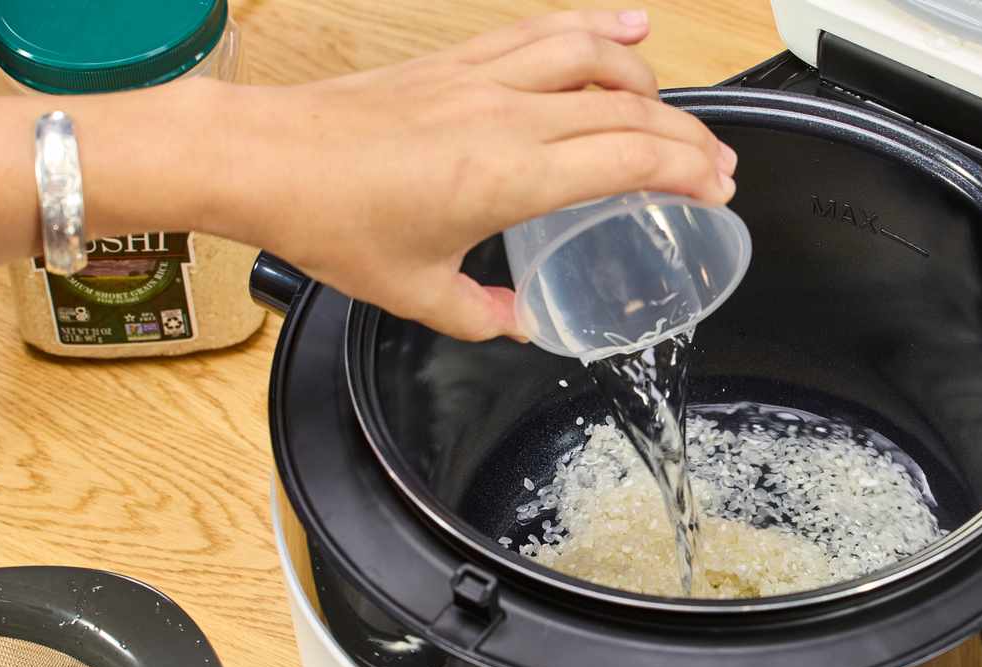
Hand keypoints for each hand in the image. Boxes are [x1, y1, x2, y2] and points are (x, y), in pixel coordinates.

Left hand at [216, 9, 737, 341]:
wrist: (263, 158)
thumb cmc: (333, 221)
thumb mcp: (418, 293)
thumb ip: (484, 313)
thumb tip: (522, 321)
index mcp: (510, 176)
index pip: (629, 159)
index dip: (687, 172)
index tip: (717, 189)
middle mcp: (508, 115)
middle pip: (628, 107)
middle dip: (686, 135)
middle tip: (716, 164)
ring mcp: (483, 77)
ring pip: (592, 55)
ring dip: (646, 75)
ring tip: (673, 104)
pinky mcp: (458, 60)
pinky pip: (541, 31)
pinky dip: (592, 24)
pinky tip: (625, 23)